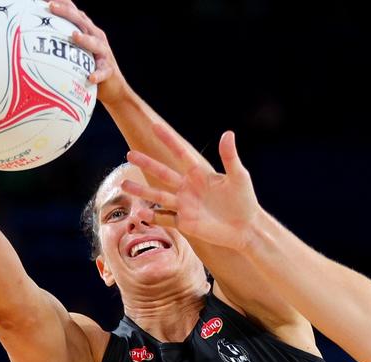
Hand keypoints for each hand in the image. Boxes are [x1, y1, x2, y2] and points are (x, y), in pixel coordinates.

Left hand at [47, 0, 126, 104]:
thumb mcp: (76, 50)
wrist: (113, 86)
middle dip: (67, 12)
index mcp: (87, 30)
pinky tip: (90, 77)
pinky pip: (103, 72)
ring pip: (95, 43)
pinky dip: (97, 74)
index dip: (61, 2)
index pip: (73, 12)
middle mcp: (96, 37)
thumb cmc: (88, 66)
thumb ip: (61, 41)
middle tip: (51, 6)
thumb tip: (33, 38)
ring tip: (74, 36)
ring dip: (85, 39)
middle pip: (82, 21)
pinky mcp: (108, 70)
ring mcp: (104, 53)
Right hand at [123, 125, 261, 251]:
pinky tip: (141, 214)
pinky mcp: (186, 223)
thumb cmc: (245, 200)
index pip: (181, 153)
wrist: (246, 228)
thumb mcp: (239, 177)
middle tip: (130, 154)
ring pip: (159, 197)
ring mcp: (185, 206)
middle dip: (147, 164)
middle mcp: (188, 188)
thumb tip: (228, 133)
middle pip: (163, 174)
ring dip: (142, 191)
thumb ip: (230, 157)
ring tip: (124, 185)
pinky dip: (154, 217)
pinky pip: (166, 219)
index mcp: (199, 174)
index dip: (169, 140)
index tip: (155, 125)